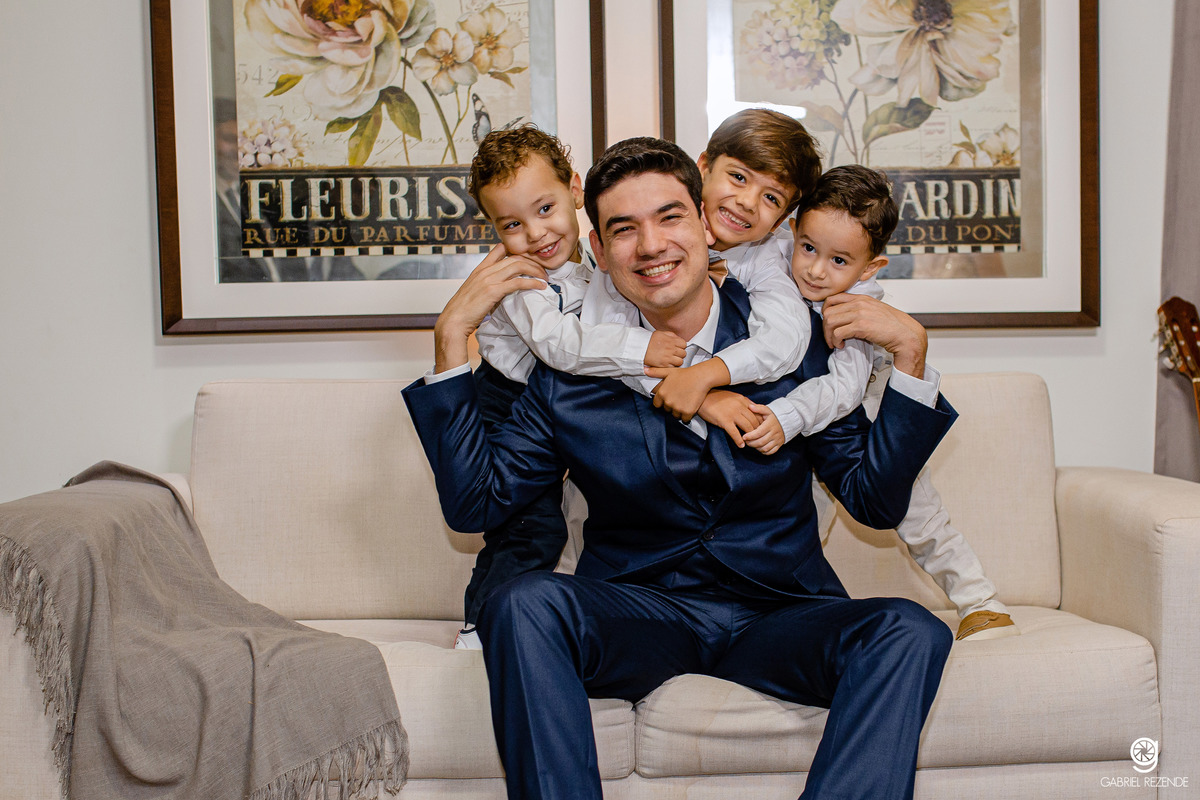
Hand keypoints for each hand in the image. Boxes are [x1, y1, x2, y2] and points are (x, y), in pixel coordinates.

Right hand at [434, 244, 548, 372]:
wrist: (453, 320)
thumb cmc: (464, 310)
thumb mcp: (475, 292)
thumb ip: (488, 285)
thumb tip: (504, 288)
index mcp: (480, 268)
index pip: (500, 249)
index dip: (518, 252)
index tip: (530, 260)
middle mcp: (485, 270)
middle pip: (515, 257)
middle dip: (533, 262)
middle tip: (543, 271)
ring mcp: (489, 279)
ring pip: (518, 266)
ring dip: (535, 270)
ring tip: (544, 278)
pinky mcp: (493, 290)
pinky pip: (518, 281)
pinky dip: (532, 282)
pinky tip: (540, 286)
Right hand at [644, 331, 686, 368]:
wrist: (640, 348)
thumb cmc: (648, 341)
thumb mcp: (660, 333)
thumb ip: (671, 335)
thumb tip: (677, 338)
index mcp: (671, 340)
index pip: (684, 344)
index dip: (681, 346)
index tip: (678, 347)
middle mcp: (671, 349)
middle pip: (683, 353)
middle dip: (680, 354)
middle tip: (674, 353)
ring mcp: (668, 358)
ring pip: (680, 361)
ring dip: (677, 361)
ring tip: (671, 359)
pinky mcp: (664, 365)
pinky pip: (673, 367)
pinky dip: (671, 366)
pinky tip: (667, 363)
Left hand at [645, 358, 730, 421]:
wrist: (701, 377)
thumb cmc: (685, 374)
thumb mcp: (669, 371)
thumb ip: (656, 372)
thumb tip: (645, 370)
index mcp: (662, 393)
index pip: (657, 404)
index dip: (663, 402)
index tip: (669, 398)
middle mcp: (668, 402)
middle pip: (667, 410)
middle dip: (672, 406)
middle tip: (679, 398)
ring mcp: (677, 408)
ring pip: (676, 415)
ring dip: (680, 411)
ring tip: (685, 402)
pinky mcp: (687, 412)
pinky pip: (685, 419)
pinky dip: (687, 415)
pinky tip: (690, 407)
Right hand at [697, 390, 762, 447]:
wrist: (702, 397)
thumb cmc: (716, 398)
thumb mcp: (733, 397)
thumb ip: (744, 402)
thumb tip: (754, 410)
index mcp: (743, 400)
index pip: (758, 413)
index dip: (761, 423)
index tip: (761, 430)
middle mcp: (740, 406)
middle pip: (754, 421)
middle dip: (757, 431)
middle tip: (757, 439)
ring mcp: (733, 413)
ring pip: (747, 427)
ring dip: (750, 437)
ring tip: (750, 443)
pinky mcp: (724, 420)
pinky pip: (735, 433)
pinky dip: (739, 440)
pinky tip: (741, 445)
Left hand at [741, 403, 785, 454]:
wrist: (788, 421)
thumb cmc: (775, 415)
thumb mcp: (767, 410)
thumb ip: (758, 408)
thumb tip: (750, 406)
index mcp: (770, 425)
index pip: (759, 433)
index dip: (750, 436)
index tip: (744, 437)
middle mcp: (774, 433)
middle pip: (761, 442)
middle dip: (751, 443)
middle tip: (745, 441)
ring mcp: (777, 440)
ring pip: (765, 448)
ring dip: (756, 448)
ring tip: (751, 444)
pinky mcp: (779, 444)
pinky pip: (771, 452)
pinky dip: (764, 452)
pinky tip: (759, 448)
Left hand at [820, 293, 927, 377]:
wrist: (906, 334)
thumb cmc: (892, 326)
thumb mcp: (874, 311)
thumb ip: (859, 310)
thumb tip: (843, 319)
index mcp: (861, 298)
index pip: (833, 298)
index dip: (825, 311)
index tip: (827, 322)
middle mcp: (859, 303)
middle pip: (828, 311)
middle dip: (825, 327)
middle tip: (830, 337)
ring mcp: (860, 313)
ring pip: (830, 321)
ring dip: (829, 335)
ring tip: (834, 343)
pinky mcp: (861, 326)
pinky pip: (838, 333)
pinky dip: (836, 341)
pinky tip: (841, 345)